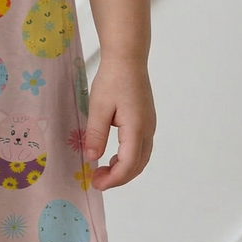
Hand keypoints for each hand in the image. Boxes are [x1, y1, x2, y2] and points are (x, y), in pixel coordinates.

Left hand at [83, 57, 154, 189]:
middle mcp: (147, 130)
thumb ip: (95, 134)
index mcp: (136, 128)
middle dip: (118, 178)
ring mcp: (149, 125)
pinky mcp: (146, 120)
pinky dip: (128, 158)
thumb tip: (92, 158)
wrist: (127, 58)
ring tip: (102, 170)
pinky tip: (112, 156)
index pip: (128, 165)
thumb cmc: (112, 79)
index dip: (113, 179)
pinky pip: (140, 148)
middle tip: (97, 180)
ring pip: (141, 158)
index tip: (96, 183)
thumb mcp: (98, 107)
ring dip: (124, 169)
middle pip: (138, 166)